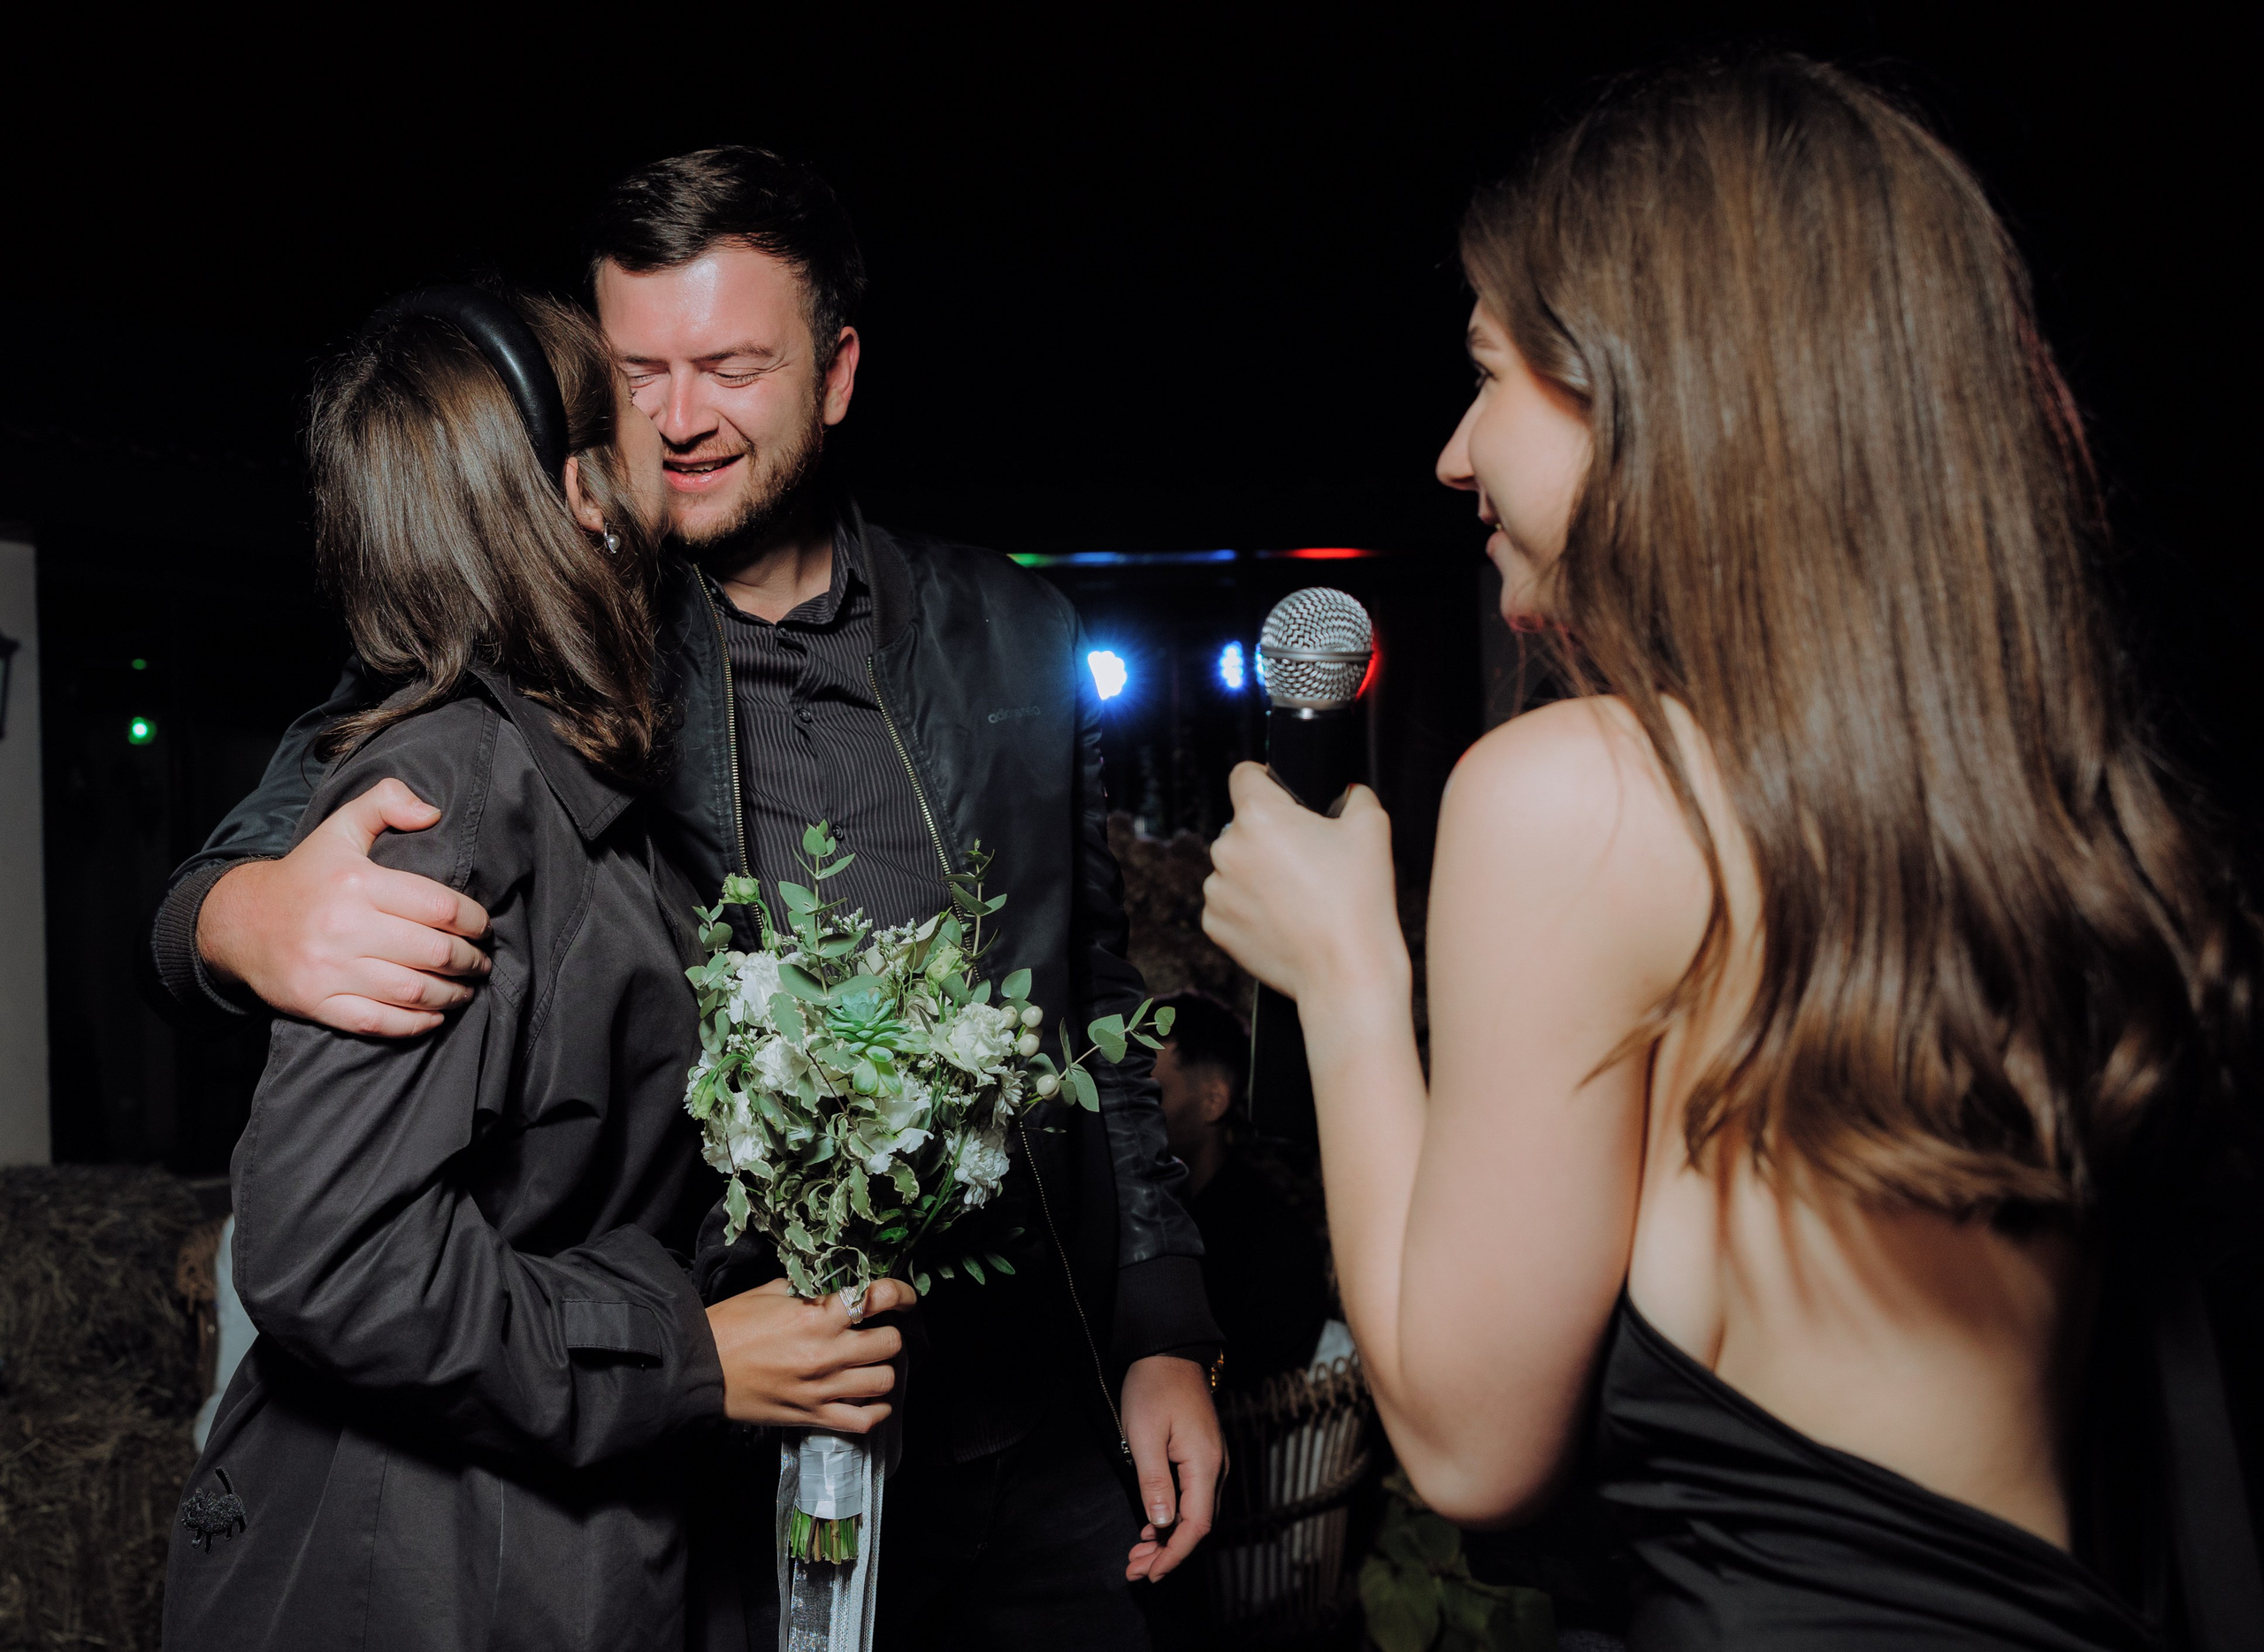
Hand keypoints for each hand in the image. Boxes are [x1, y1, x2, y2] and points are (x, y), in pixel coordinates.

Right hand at [198, 779, 491, 1036]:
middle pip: (433, 952)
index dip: (474, 920)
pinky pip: (379, 1022)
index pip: (439, 906)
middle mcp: (344, 927)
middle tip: (481, 962)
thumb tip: (433, 812)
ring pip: (412, 991)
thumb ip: (385, 803)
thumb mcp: (340, 829)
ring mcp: (329, 969)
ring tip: (466, 989)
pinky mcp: (316, 1002)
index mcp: (357, 883)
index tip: (483, 927)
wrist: (240, 922)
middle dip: (470, 960)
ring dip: (452, 995)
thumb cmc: (305, 876)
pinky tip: (434, 1015)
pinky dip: (415, 1024)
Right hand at [706, 1277, 914, 1431]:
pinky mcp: (812, 1416)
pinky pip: (864, 1420)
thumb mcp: (772, 1291)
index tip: (902, 1297)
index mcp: (816, 1316)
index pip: (879, 1298)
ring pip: (884, 1381)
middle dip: (891, 1332)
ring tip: (871, 1361)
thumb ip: (812, 1288)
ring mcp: (821, 1389)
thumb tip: (840, 1283)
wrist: (698, 1367)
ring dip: (884, 1368)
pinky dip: (876, 1409)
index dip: (901, 1294)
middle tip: (880, 1329)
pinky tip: (870, 1397)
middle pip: (891, 1343)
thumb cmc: (732, 1325)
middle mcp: (826, 1353)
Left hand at [1121, 1353, 1224, 1582]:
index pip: (1197, 1525)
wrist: (1169, 1351)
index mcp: (1204, 1464)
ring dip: (1169, 1538)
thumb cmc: (1153, 1388)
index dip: (1175, 1553)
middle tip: (1135, 1569)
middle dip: (1168, 1552)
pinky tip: (1153, 1526)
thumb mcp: (1144, 1435)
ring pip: (1196, 1513)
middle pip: (1198, 1524)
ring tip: (1138, 1554)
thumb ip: (1155, 1482)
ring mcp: (1212, 1460)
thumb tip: (1164, 1524)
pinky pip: (1193, 1497)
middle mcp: (1216, 1467)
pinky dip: (1173, 1517)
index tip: (1151, 1572)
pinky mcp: (1203, 1455)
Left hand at [1202, 763, 1402, 1002]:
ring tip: (1299, 897)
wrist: (1346, 973)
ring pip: (1236, 867)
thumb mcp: (1372, 828)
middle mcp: (1228, 849)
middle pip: (1244, 827)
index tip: (1279, 793)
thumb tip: (1348, 791)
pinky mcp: (1215, 925)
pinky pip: (1229, 903)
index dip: (1265, 779)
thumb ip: (1355, 795)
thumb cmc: (1358, 902)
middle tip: (1309, 861)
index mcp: (1259, 816)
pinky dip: (1250, 908)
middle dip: (1271, 837)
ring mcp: (1217, 890)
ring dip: (1258, 874)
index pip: (1244, 775)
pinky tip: (1284, 919)